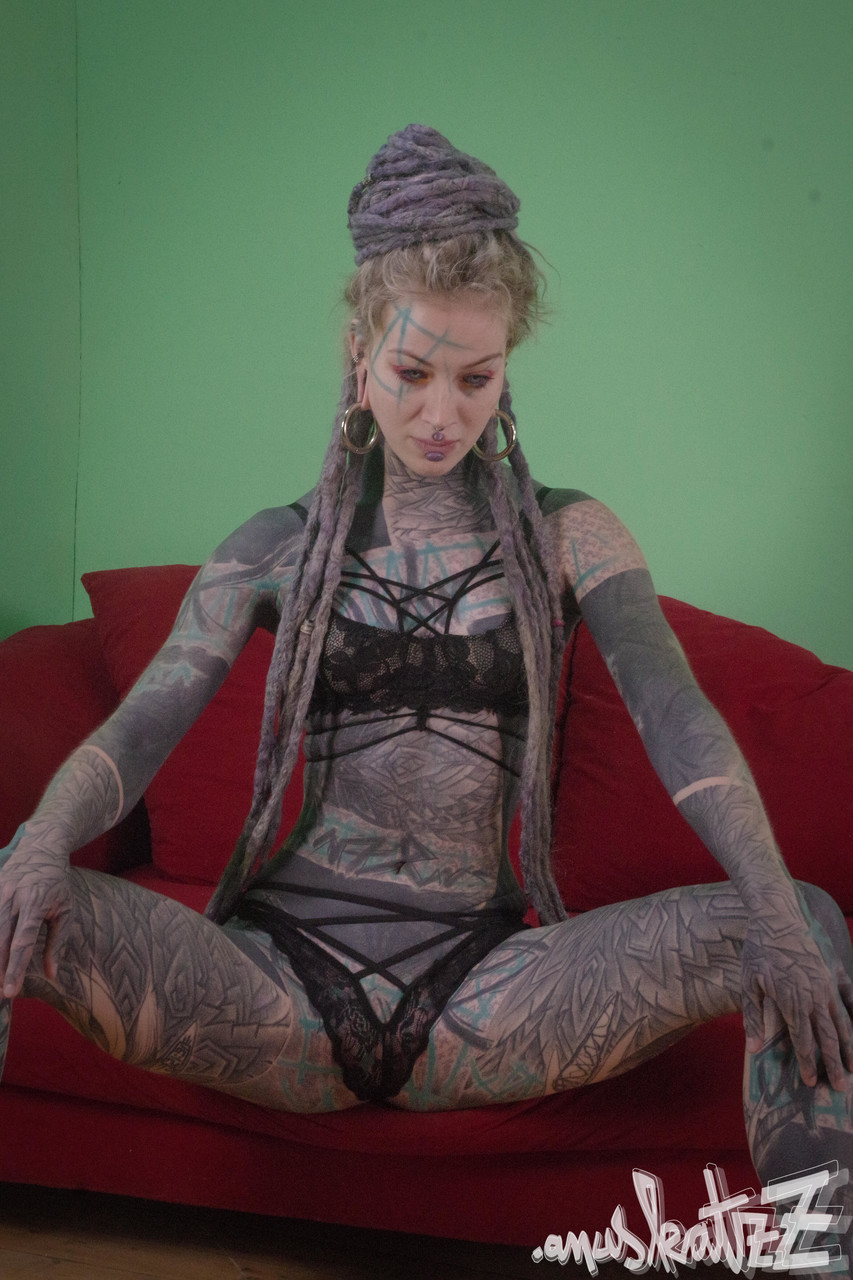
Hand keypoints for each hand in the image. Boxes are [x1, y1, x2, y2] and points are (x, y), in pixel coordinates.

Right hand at [0, 836, 73, 997]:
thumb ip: (57, 943)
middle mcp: (12, 896)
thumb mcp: (65, 909)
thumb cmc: (57, 882)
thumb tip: (52, 975)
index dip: (15, 968)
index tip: (10, 991)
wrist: (40, 846)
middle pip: (0, 939)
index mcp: (35, 901)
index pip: (23, 941)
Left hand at [742, 906, 852, 1091]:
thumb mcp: (748, 983)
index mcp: (793, 1001)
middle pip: (828, 1037)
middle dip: (834, 1064)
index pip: (803, 1041)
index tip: (812, 1082)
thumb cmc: (759, 949)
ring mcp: (828, 985)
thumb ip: (752, 1017)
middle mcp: (815, 997)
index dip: (808, 1063)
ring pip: (843, 1023)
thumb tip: (754, 1050)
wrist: (777, 915)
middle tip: (842, 1088)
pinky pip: (850, 999)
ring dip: (849, 1047)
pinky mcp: (834, 973)